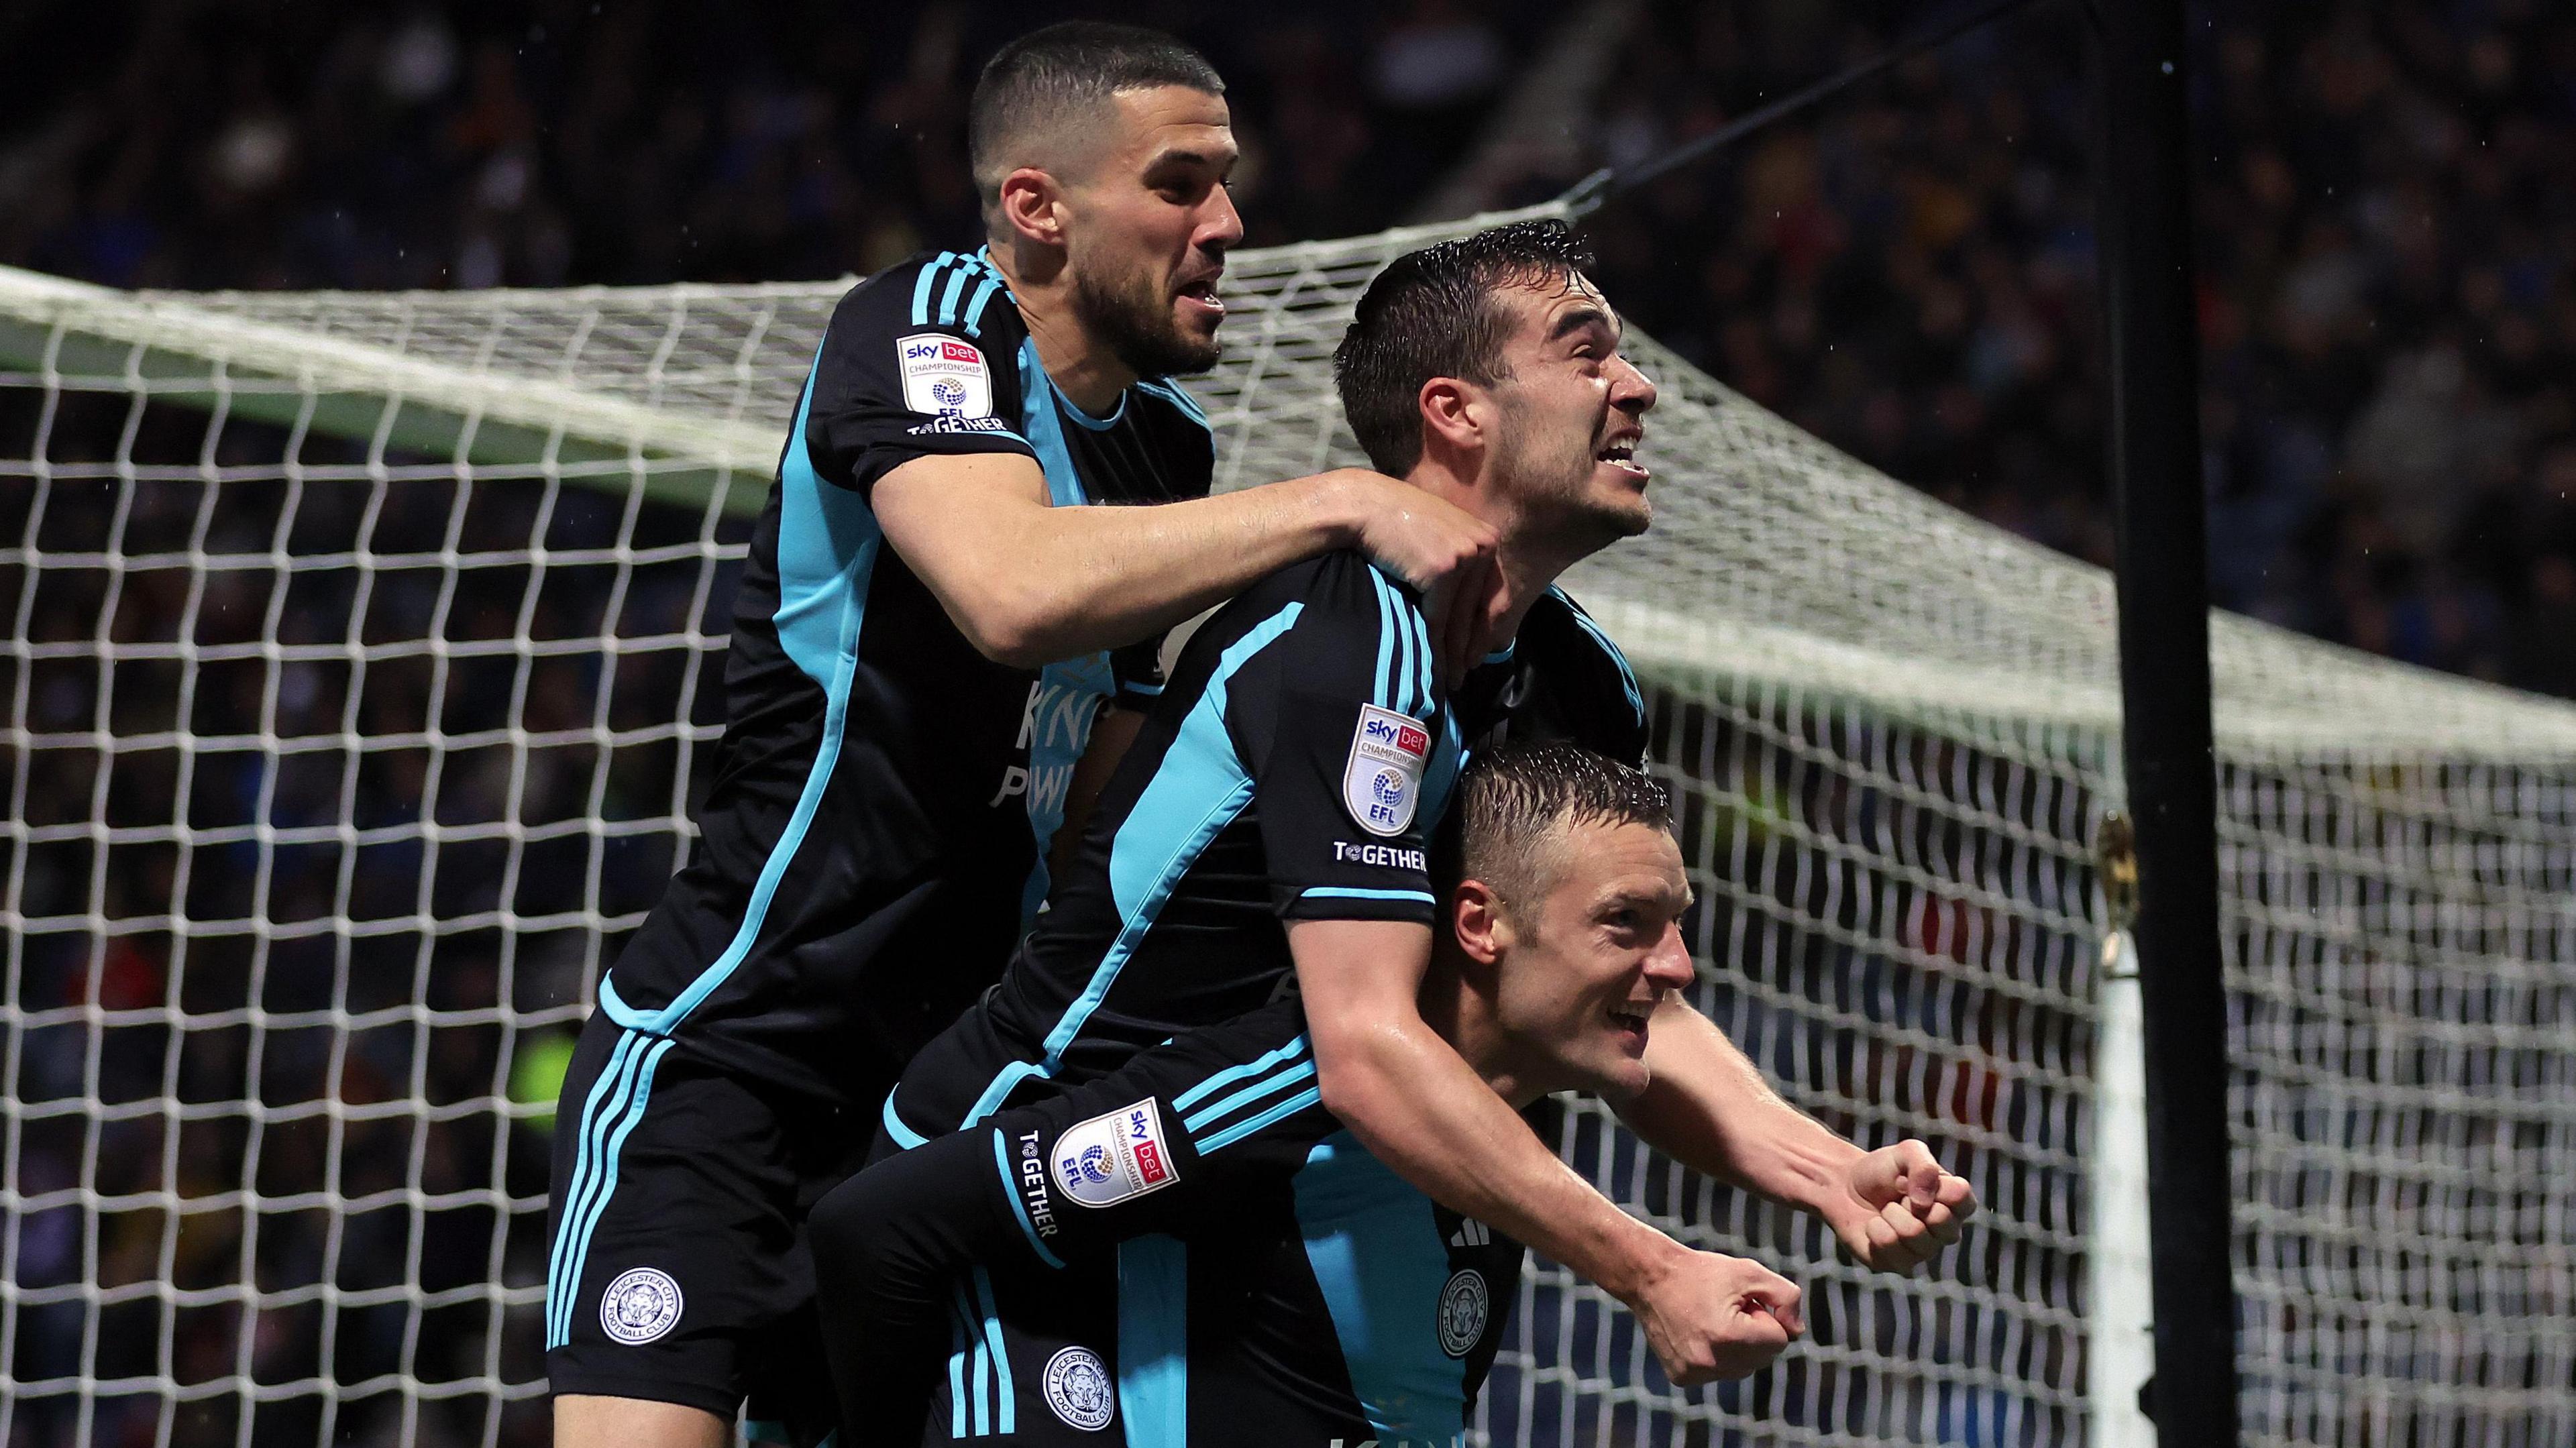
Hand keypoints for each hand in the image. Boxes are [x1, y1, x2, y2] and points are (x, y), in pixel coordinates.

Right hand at [1325, 470, 1502, 686]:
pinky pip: (1440, 620)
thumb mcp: (1436, 539)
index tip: (1475, 655)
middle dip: (1469, 648)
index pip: (1489, 595)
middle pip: (1476, 610)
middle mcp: (1484, 545)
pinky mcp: (1444, 571)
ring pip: (1460, 619)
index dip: (1482, 630)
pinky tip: (1435, 669)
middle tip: (1464, 676)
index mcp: (1487, 537)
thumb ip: (1455, 563)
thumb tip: (1458, 604)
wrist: (1364, 508)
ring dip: (1454, 656)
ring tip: (1451, 682)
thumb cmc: (1392, 523)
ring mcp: (1466, 557)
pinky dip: (1436, 648)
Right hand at [1622, 1247, 1804, 1386]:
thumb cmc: (1703, 1272)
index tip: (1742, 1301)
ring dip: (1737, 1347)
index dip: (1764, 1315)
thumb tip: (1797, 1332)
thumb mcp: (1751, 1272)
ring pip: (1742, 1368)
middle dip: (1753, 1333)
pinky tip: (1698, 1333)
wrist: (1650, 1278)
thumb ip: (1787, 1298)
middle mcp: (1711, 1361)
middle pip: (1763, 1358)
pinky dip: (1716, 1355)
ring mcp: (1694, 1373)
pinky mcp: (1682, 1378)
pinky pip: (1719, 1372)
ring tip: (1712, 1320)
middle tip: (1726, 1308)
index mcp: (1729, 1336)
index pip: (1779, 1340)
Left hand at [1834, 1139, 1976, 1274]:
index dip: (1936, 1187)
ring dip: (1891, 1213)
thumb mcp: (1907, 1152)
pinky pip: (1889, 1246)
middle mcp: (1946, 1232)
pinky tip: (1875, 1225)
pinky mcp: (1900, 1264)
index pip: (1963, 1199)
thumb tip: (1925, 1203)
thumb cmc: (1882, 1171)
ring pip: (1914, 1234)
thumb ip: (1924, 1166)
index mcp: (1955, 1204)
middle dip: (1910, 1201)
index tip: (1915, 1179)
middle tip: (1899, 1196)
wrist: (1845, 1187)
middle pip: (1942, 1221)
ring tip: (1887, 1210)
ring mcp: (1924, 1251)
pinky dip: (1875, 1228)